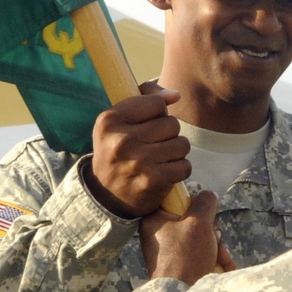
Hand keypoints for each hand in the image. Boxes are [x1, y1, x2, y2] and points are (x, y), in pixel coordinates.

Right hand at [83, 85, 191, 218]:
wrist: (106, 196)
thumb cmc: (118, 149)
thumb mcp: (119, 120)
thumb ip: (146, 98)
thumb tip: (175, 95)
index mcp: (110, 120)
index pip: (156, 103)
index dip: (157, 113)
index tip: (146, 125)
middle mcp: (122, 140)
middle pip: (172, 123)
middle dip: (168, 134)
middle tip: (153, 145)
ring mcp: (139, 162)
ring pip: (182, 144)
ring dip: (176, 151)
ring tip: (160, 158)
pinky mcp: (154, 181)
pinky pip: (185, 166)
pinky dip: (179, 170)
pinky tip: (164, 172)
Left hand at [140, 190, 225, 284]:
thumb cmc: (186, 257)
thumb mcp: (199, 221)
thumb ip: (205, 202)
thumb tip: (209, 195)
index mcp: (154, 220)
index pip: (179, 201)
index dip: (197, 207)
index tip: (206, 218)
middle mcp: (157, 234)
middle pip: (193, 221)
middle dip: (212, 232)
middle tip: (216, 241)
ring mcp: (166, 251)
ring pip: (199, 238)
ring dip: (216, 246)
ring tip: (222, 259)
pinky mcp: (176, 266)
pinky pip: (197, 254)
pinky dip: (212, 258)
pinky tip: (224, 267)